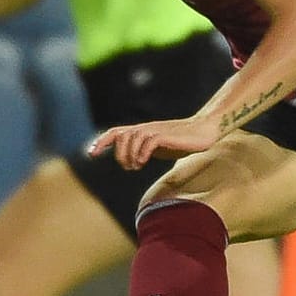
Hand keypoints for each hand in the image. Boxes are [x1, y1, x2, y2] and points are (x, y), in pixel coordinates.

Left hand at [88, 117, 220, 169]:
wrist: (205, 130)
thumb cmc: (183, 140)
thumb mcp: (159, 147)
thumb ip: (145, 151)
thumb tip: (133, 161)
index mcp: (142, 131)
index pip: (115, 132)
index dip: (101, 142)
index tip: (91, 154)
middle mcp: (146, 128)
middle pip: (121, 135)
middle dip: (119, 154)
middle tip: (129, 167)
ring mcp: (156, 131)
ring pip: (132, 137)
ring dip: (130, 155)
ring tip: (136, 166)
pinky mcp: (167, 135)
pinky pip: (148, 141)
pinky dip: (142, 152)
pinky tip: (144, 161)